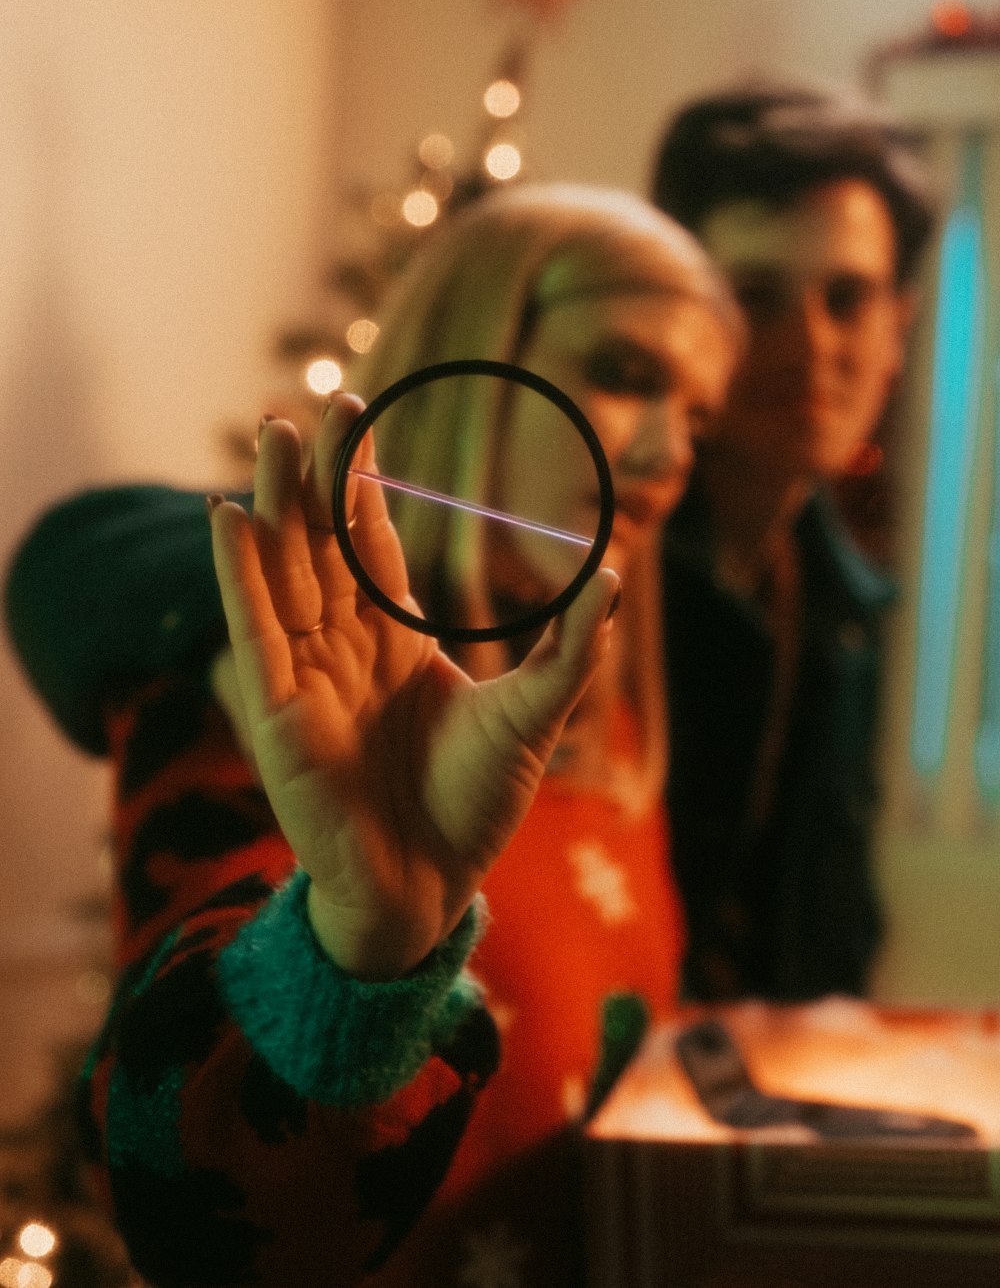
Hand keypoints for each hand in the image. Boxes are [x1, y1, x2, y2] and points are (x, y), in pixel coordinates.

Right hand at [209, 394, 619, 979]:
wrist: (430, 888)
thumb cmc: (475, 806)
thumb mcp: (533, 716)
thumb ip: (569, 649)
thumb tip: (614, 577)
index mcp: (397, 641)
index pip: (371, 545)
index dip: (363, 483)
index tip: (360, 418)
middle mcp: (345, 648)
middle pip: (322, 544)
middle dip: (314, 476)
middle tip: (308, 405)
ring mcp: (306, 677)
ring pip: (284, 571)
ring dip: (274, 504)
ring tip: (268, 435)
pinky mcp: (275, 714)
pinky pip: (252, 632)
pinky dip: (238, 575)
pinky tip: (229, 517)